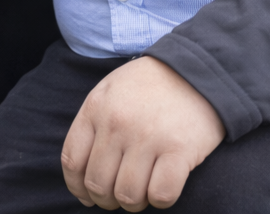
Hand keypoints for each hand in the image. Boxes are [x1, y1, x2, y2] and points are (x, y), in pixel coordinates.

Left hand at [61, 56, 224, 209]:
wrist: (198, 69)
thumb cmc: (150, 85)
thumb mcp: (110, 90)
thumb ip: (93, 125)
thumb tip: (81, 176)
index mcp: (96, 108)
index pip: (72, 161)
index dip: (77, 187)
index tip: (87, 196)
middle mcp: (118, 123)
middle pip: (98, 183)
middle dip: (105, 200)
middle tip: (119, 196)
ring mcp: (148, 137)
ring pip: (127, 194)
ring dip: (133, 203)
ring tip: (142, 193)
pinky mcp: (179, 150)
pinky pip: (161, 194)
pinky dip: (160, 200)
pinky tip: (162, 188)